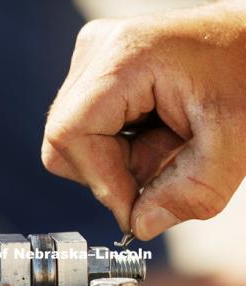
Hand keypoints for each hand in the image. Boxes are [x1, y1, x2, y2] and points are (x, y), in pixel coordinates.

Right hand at [42, 1, 245, 239]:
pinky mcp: (99, 72)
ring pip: (73, 142)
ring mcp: (95, 59)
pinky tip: (154, 134)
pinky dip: (119, 149)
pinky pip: (86, 131)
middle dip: (110, 172)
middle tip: (159, 169)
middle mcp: (98, 52)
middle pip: (64, 143)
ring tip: (164, 143)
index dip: (100, 181)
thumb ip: (191, 193)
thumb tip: (140, 225)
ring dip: (117, 162)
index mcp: (124, 57)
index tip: (133, 208)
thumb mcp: (235, 140)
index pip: (71, 134)